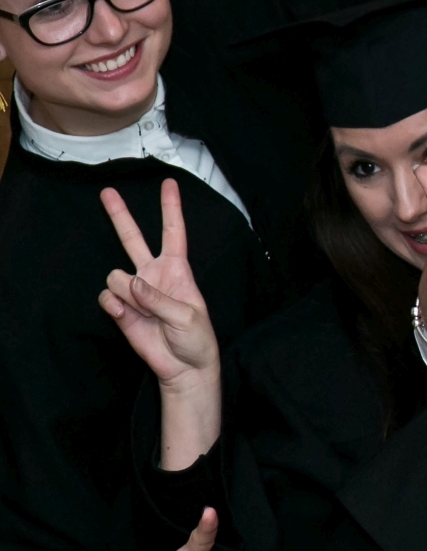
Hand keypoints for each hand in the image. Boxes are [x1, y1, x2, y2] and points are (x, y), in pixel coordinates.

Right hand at [99, 181, 221, 468]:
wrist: (183, 367)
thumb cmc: (197, 339)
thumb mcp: (188, 316)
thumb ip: (159, 298)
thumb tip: (131, 284)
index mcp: (177, 269)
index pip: (173, 232)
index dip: (171, 209)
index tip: (169, 183)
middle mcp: (153, 274)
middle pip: (133, 238)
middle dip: (119, 215)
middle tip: (106, 192)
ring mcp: (135, 291)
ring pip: (115, 276)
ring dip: (126, 293)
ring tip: (144, 311)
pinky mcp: (121, 309)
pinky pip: (107, 298)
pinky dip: (116, 308)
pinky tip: (129, 318)